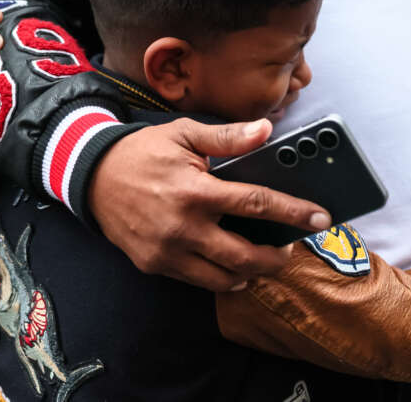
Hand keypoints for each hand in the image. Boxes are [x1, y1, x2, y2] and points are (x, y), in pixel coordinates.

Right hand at [89, 117, 331, 291]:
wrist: (90, 176)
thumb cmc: (142, 153)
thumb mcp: (184, 135)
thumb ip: (227, 137)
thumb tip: (266, 129)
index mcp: (195, 191)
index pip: (257, 205)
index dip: (293, 212)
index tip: (320, 219)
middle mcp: (183, 227)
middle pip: (245, 256)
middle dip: (276, 259)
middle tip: (288, 249)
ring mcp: (167, 251)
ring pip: (223, 278)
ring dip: (250, 273)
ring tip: (261, 260)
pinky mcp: (154, 265)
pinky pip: (197, 280)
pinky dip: (220, 276)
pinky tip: (229, 264)